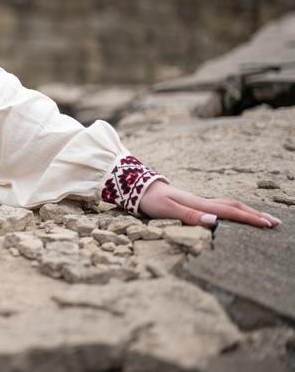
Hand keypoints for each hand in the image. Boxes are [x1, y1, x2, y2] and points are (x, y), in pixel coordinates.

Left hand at [139, 180, 281, 228]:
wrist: (137, 188)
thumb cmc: (151, 201)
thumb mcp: (167, 210)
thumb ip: (189, 216)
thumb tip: (214, 221)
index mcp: (199, 204)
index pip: (229, 212)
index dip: (249, 219)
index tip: (269, 225)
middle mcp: (202, 202)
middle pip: (234, 206)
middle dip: (255, 215)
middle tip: (275, 223)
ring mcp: (198, 202)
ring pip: (228, 205)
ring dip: (247, 211)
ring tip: (262, 218)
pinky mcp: (193, 204)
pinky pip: (220, 206)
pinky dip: (234, 210)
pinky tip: (235, 214)